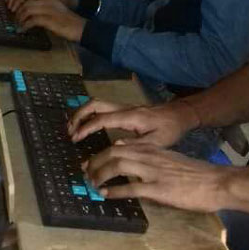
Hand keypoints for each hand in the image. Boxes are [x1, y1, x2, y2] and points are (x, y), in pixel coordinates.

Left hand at [14, 0, 84, 42]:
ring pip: (27, 9)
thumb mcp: (53, 9)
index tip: (10, 3)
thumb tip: (24, 10)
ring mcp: (48, 9)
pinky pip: (32, 21)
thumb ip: (41, 7)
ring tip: (18, 24)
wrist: (79, 27)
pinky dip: (24, 26)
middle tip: (13, 16)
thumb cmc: (65, 20)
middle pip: (25, 1)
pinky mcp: (48, 19)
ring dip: (20, 18)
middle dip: (16, 9)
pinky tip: (22, 30)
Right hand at [68, 98, 198, 147]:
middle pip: (95, 104)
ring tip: (73, 128)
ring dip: (83, 113)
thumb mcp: (157, 142)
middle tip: (69, 131)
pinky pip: (103, 108)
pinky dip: (90, 114)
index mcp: (130, 117)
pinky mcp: (124, 110)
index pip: (102, 119)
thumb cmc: (170, 129)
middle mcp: (124, 108)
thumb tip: (114, 145)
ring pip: (97, 104)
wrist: (179, 115)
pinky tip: (87, 125)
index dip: (87, 128)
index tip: (75, 138)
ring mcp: (124, 107)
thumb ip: (137, 145)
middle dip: (79, 115)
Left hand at [83, 144, 229, 212]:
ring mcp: (153, 171)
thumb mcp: (167, 156)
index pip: (118, 146)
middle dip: (95, 162)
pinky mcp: (159, 189)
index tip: (89, 162)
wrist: (214, 181)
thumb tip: (123, 148)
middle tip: (85, 173)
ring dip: (101, 174)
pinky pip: (131, 187)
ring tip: (92, 183)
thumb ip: (147, 153)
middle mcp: (149, 156)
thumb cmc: (192, 172)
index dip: (100, 154)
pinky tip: (107, 195)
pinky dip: (116, 191)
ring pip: (118, 165)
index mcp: (151, 148)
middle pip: (113, 153)